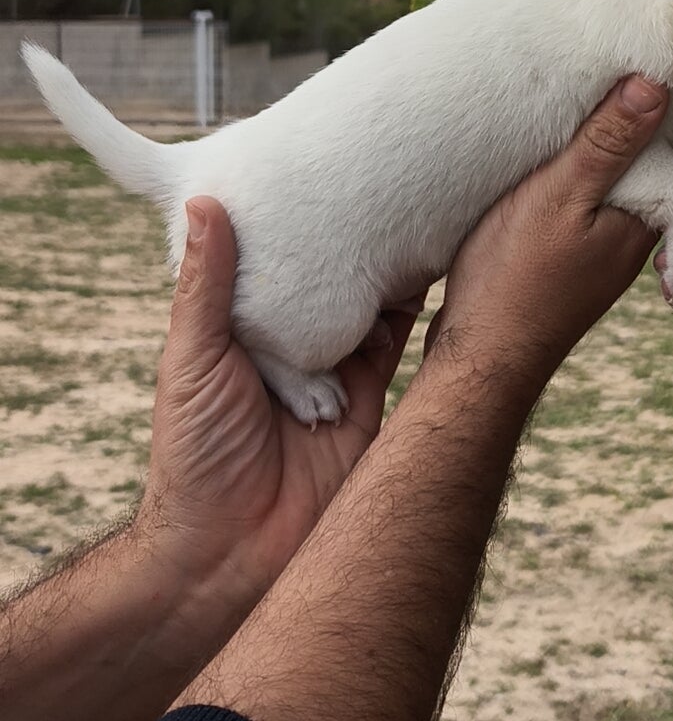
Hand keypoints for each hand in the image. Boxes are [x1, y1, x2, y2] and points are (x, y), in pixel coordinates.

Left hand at [137, 200, 424, 600]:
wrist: (230, 554)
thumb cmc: (194, 456)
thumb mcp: (191, 358)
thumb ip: (207, 287)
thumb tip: (205, 201)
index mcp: (245, 329)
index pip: (276, 261)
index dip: (296, 219)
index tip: (319, 166)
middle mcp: (294, 345)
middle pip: (331, 277)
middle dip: (354, 235)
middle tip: (382, 173)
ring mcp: (336, 372)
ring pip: (373, 303)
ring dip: (391, 264)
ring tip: (417, 205)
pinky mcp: (375, 403)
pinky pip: (401, 348)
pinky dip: (416, 310)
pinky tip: (434, 267)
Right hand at [427, 76, 672, 377]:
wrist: (483, 358)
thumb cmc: (514, 276)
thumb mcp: (559, 196)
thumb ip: (607, 144)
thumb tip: (659, 85)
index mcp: (650, 216)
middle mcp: (643, 237)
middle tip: (655, 66)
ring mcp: (613, 253)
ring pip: (649, 185)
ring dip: (643, 145)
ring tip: (621, 102)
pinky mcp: (581, 261)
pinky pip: (617, 203)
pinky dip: (614, 172)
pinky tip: (584, 159)